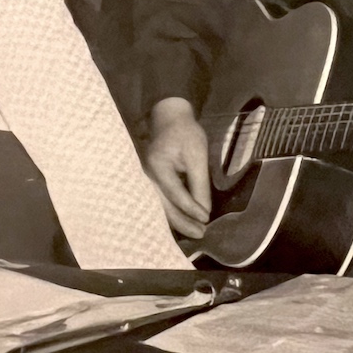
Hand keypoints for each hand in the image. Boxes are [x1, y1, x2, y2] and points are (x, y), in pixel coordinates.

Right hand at [144, 98, 211, 238]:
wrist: (169, 118)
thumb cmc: (185, 134)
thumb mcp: (197, 155)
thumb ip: (199, 183)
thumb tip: (204, 211)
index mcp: (157, 167)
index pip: (175, 194)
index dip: (191, 209)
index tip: (206, 220)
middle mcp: (147, 176)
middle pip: (164, 206)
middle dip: (183, 223)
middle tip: (201, 234)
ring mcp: (146, 179)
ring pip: (161, 206)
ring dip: (178, 221)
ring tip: (195, 233)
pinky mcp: (151, 181)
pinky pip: (160, 200)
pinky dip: (172, 212)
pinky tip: (183, 222)